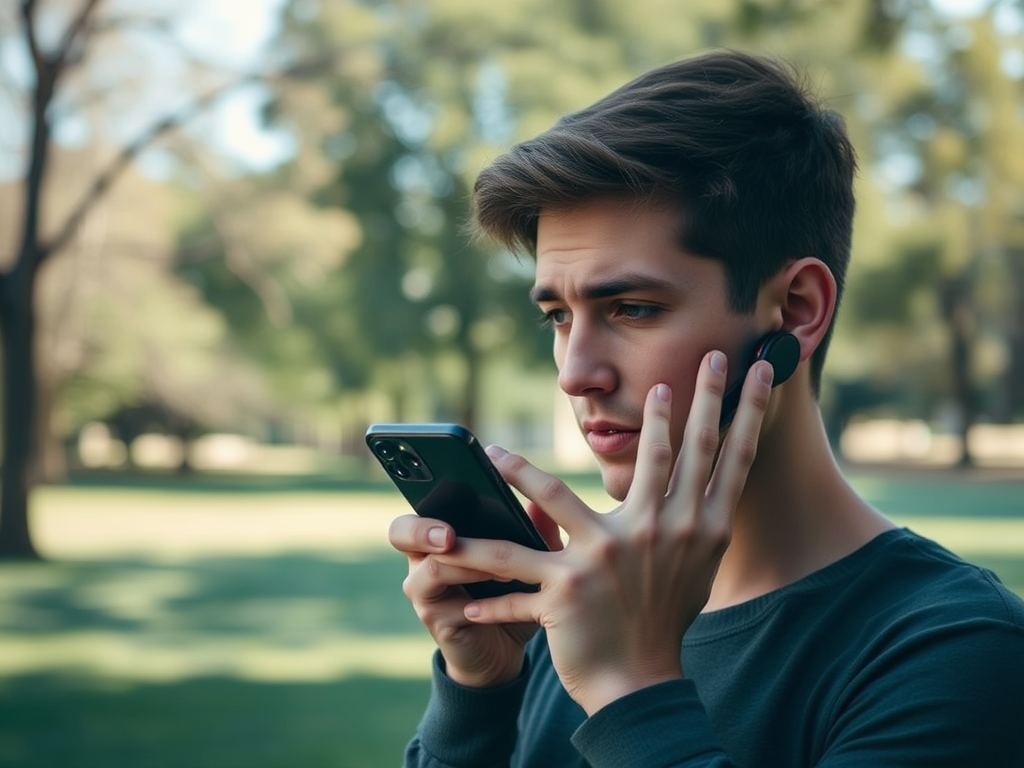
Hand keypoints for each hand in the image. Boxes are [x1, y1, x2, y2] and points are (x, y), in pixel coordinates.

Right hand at [388, 504, 562, 687]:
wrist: (504, 649)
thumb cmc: (512, 595)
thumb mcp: (529, 561)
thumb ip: (535, 534)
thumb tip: (543, 505)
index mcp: (440, 534)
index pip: (420, 504)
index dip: (429, 491)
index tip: (461, 487)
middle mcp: (422, 558)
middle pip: (401, 532)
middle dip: (423, 529)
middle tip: (450, 535)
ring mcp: (422, 590)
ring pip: (432, 568)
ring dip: (469, 565)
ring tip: (505, 568)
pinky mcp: (433, 618)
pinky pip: (447, 603)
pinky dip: (477, 599)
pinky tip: (503, 599)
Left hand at [436, 351, 772, 712]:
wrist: (641, 681)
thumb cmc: (664, 615)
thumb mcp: (695, 561)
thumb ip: (694, 512)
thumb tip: (707, 466)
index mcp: (696, 530)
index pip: (729, 459)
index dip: (747, 410)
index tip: (760, 369)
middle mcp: (660, 535)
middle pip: (670, 456)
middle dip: (681, 405)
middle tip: (687, 362)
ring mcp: (611, 557)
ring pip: (553, 498)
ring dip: (516, 472)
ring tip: (491, 452)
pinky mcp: (568, 587)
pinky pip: (512, 564)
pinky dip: (478, 559)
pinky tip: (444, 556)